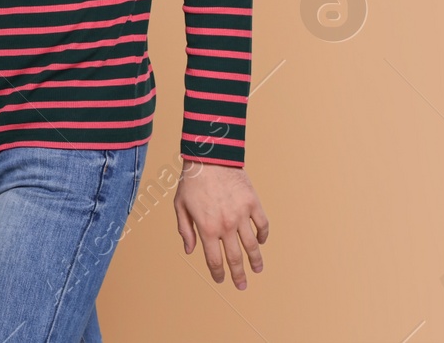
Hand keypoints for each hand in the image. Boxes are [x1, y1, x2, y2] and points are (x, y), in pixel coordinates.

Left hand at [173, 162, 267, 288]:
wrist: (209, 156)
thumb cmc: (191, 181)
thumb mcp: (180, 206)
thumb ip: (185, 230)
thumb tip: (190, 251)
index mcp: (206, 228)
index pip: (214, 259)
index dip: (218, 273)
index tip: (221, 280)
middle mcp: (225, 225)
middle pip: (234, 258)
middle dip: (238, 275)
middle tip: (242, 285)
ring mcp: (241, 215)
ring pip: (252, 245)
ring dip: (256, 260)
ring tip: (257, 270)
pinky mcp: (253, 203)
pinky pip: (262, 224)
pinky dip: (263, 235)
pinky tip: (261, 241)